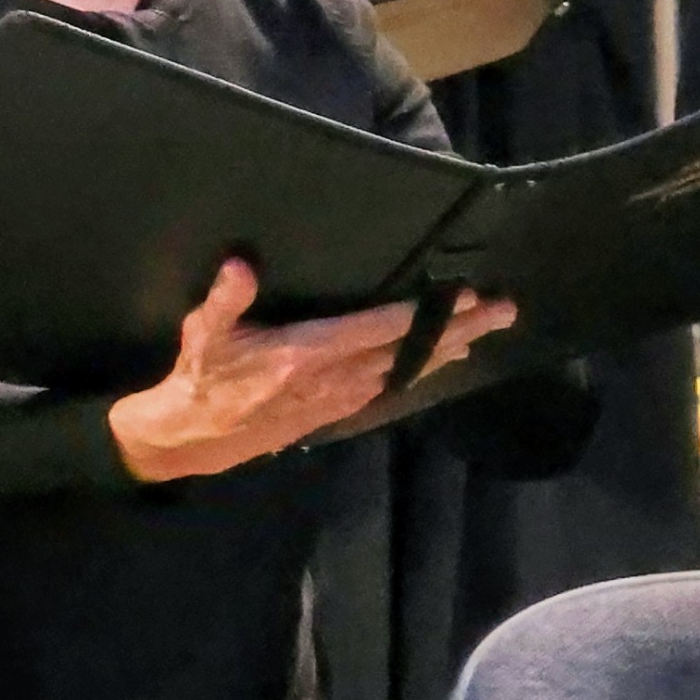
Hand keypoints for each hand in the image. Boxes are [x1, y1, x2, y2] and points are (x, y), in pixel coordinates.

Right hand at [107, 256, 503, 481]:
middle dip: (458, 330)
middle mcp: (334, 377)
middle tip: (503, 312)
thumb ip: (226, 298)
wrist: (195, 436)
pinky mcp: (336, 411)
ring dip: (446, 350)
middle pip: (408, 351)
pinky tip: (435, 362)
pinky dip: (419, 371)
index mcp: (306, 353)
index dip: (422, 313)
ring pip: (405, 371)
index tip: (462, 296)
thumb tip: (243, 264)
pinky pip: (390, 387)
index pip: (378, 330)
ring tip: (482, 333)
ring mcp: (339, 398)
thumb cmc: (201, 378)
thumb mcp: (202, 333)